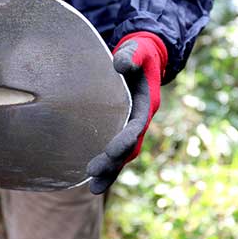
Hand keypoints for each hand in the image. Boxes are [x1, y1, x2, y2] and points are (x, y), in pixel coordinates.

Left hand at [86, 31, 166, 193]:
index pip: (137, 125)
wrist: (144, 58)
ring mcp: (132, 125)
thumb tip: (120, 63)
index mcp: (146, 103)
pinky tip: (91, 179)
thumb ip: (131, 55)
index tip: (111, 150)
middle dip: (114, 161)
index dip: (125, 139)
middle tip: (93, 171)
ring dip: (111, 171)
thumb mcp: (137, 50)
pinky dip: (108, 166)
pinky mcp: (122, 127)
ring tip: (94, 188)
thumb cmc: (139, 53)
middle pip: (130, 146)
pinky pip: (116, 151)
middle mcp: (141, 118)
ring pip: (124, 154)